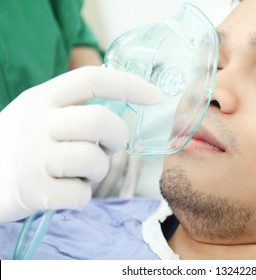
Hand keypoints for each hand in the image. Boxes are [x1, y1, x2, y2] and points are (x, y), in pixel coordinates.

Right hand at [0, 66, 160, 222]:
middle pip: (100, 121)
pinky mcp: (32, 191)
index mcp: (41, 98)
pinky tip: (63, 191)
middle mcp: (36, 123)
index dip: (128, 84)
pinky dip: (81, 196)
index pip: (91, 80)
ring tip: (79, 172)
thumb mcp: (37, 115)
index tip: (155, 95)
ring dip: (97, 171)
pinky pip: (81, 194)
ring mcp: (32, 157)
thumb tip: (124, 102)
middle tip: (109, 146)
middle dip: (117, 137)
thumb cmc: (19, 146)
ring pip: (94, 160)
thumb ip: (73, 107)